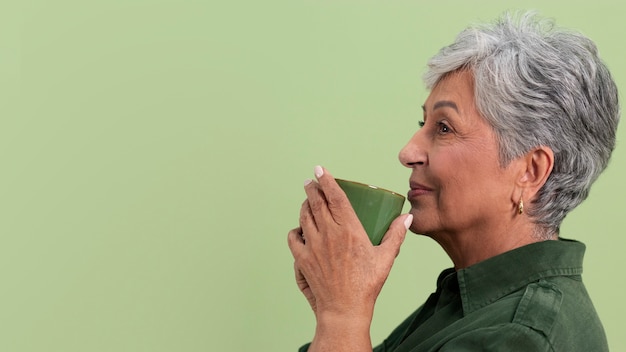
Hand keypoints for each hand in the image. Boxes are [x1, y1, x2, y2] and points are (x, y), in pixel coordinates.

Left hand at [287, 166, 411, 350]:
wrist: (344, 309)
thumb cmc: (367, 285)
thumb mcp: (385, 258)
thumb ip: (396, 235)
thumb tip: (407, 218)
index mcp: (349, 230)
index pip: (335, 197)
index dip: (327, 181)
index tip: (321, 170)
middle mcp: (328, 234)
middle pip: (316, 202)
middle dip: (312, 188)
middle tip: (311, 181)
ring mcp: (313, 246)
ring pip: (304, 216)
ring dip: (304, 205)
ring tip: (307, 200)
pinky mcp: (302, 259)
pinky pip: (294, 237)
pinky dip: (296, 230)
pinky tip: (301, 229)